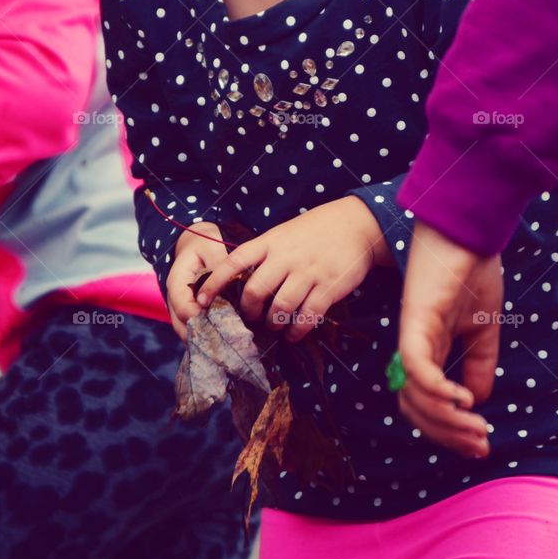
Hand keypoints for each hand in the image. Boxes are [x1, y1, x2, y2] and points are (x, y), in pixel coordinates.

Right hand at [165, 222, 226, 340]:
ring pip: (186, 331)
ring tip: (225, 345)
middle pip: (181, 325)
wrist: (198, 242)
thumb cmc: (206, 243)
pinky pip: (195, 328)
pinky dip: (207, 335)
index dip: (199, 318)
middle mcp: (175, 298)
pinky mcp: (191, 312)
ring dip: (204, 339)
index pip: (182, 307)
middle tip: (224, 342)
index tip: (219, 323)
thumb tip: (230, 286)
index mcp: (177, 281)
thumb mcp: (212, 247)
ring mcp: (181, 307)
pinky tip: (224, 340)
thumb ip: (219, 266)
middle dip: (201, 335)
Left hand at [195, 197, 393, 341]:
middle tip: (252, 318)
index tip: (201, 300)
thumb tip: (241, 278)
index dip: (214, 282)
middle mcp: (286, 257)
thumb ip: (265, 252)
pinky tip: (294, 333)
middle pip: (256, 291)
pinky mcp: (328, 287)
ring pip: (280, 307)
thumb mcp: (284, 232)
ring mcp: (307, 272)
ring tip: (274, 326)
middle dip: (250, 311)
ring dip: (273, 323)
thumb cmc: (316, 230)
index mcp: (270, 241)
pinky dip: (297, 330)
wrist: (356, 225)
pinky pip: (307, 315)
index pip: (234, 262)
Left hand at [397, 222, 502, 457]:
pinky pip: (417, 368)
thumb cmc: (472, 269)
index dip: (450, 429)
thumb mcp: (482, 326)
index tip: (481, 443)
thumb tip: (476, 402)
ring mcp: (413, 334)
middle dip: (449, 435)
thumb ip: (478, 362)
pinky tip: (463, 400)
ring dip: (447, 421)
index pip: (427, 402)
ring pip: (415, 396)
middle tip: (480, 446)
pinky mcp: (416, 321)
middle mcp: (416, 346)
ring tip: (475, 426)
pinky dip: (437, 392)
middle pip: (417, 409)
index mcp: (430, 348)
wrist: (469, 230)